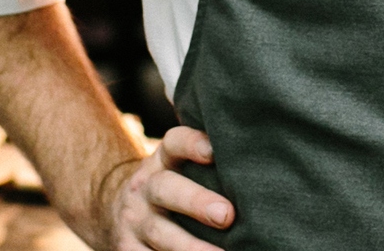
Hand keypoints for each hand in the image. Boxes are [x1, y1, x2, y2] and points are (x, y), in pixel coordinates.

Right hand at [102, 126, 232, 249]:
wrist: (121, 214)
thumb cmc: (173, 188)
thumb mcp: (179, 169)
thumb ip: (209, 164)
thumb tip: (262, 159)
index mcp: (162, 161)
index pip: (174, 143)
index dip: (192, 143)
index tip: (214, 151)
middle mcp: (145, 188)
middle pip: (166, 188)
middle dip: (196, 201)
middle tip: (227, 215)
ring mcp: (135, 222)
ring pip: (160, 232)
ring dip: (190, 246)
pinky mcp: (128, 250)